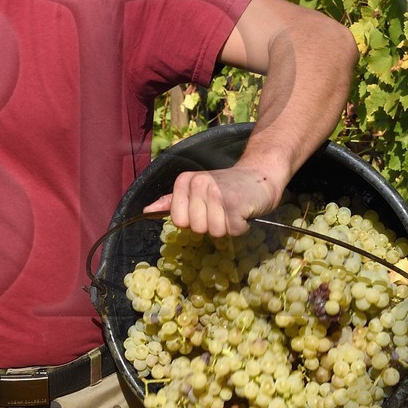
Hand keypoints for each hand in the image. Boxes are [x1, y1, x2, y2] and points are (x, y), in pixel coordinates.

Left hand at [141, 165, 281, 237]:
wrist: (261, 175)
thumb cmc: (227, 186)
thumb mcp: (197, 190)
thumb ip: (172, 201)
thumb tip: (146, 211)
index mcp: (185, 181)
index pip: (178, 220)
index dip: (194, 221)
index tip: (207, 208)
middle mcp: (199, 184)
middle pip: (197, 228)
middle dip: (212, 225)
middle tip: (223, 209)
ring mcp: (217, 193)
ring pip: (214, 232)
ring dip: (227, 227)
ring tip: (233, 210)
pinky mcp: (235, 204)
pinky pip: (232, 232)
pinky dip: (241, 227)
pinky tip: (244, 212)